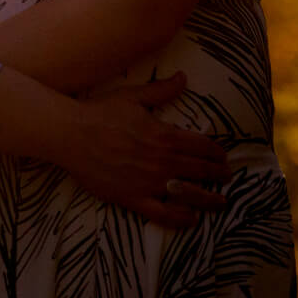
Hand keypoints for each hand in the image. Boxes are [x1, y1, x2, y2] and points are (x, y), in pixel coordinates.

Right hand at [60, 71, 231, 228]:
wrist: (70, 134)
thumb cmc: (99, 113)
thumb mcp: (132, 96)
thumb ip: (161, 90)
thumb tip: (183, 77)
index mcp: (165, 135)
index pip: (202, 146)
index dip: (217, 152)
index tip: (223, 156)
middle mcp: (162, 161)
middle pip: (201, 170)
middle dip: (219, 174)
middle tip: (228, 177)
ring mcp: (149, 182)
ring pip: (190, 194)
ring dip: (210, 199)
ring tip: (221, 202)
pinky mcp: (133, 198)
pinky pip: (163, 214)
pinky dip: (181, 219)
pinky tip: (191, 219)